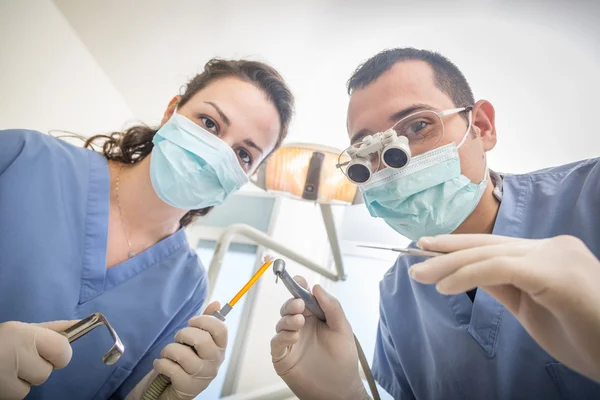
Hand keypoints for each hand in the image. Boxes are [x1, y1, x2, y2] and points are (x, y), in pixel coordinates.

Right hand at [0, 320, 74, 399]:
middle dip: (37, 368)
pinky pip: (17, 395)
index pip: (63, 351)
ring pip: (30, 387)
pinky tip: (0, 378)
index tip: (50, 352)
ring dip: (22, 380)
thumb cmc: (0, 340)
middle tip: (20, 359)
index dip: (60, 354)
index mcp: (25, 334)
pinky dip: (10, 390)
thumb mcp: (23, 329)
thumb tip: (80, 324)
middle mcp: (15, 355)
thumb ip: (52, 330)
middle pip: (45, 373)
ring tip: (6, 368)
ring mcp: (3, 377)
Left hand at [154, 301, 226, 399]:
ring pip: (183, 355)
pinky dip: (161, 363)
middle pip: (202, 340)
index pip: (220, 329)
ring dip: (169, 350)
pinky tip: (161, 364)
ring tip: (167, 353)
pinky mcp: (189, 387)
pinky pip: (171, 369)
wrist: (172, 387)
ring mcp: (203, 376)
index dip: (204, 321)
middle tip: (178, 339)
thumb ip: (206, 322)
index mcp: (219, 348)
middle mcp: (215, 362)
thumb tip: (217, 304)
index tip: (191, 321)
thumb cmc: (186, 360)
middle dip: (183, 335)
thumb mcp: (196, 341)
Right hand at [271, 276, 369, 399]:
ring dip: (288, 319)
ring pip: (281, 323)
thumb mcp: (343, 329)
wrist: (340, 391)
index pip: (303, 298)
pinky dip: (282, 337)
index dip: (299, 287)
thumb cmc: (343, 361)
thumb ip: (332, 307)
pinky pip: (276, 343)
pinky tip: (293, 337)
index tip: (298, 280)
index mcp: (315, 318)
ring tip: (299, 322)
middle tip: (298, 305)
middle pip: (288, 308)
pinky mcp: (283, 357)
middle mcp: (302, 328)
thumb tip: (317, 288)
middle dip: (291, 303)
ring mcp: (291, 342)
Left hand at [410, 234, 599, 381]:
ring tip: (420, 275)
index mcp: (547, 254)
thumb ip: (503, 286)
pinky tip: (445, 286)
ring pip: (489, 253)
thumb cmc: (584, 337)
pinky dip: (468, 275)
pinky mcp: (554, 271)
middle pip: (487, 245)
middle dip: (446, 251)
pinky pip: (500, 268)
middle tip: (414, 258)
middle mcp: (551, 247)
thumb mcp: (531, 308)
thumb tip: (468, 273)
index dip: (458, 248)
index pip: (494, 246)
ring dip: (449, 265)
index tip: (427, 253)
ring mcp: (555, 255)